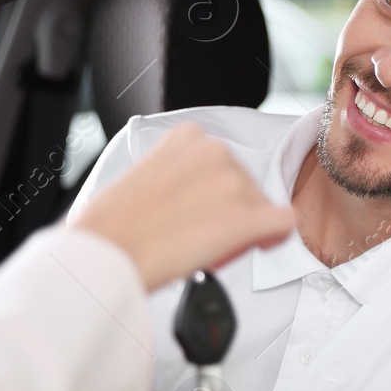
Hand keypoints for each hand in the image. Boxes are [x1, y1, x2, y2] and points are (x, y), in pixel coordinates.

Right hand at [69, 122, 295, 291]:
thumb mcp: (141, 174)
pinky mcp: (248, 218)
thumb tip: (181, 196)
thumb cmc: (111, 225)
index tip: (208, 208)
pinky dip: (275, 236)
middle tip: (204, 234)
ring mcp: (234, 184)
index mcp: (188, 137)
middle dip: (232, 208)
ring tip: (211, 245)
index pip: (221, 163)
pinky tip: (260, 245)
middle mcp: (215, 152)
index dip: (219, 190)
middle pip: (244, 183)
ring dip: (246, 225)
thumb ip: (171, 172)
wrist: (108, 253)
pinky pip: (282, 224)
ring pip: (262, 205)